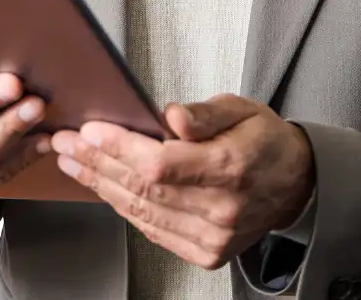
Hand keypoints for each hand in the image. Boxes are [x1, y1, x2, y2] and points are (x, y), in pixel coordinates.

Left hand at [52, 94, 314, 270]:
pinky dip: (125, 207)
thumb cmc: (264, 140)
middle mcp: (220, 209)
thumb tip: (172, 116)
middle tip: (67, 142)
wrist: (293, 183)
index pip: (161, 163)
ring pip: (143, 211)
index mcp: (231, 167)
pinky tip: (105, 187)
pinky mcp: (204, 252)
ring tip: (74, 162)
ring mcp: (211, 236)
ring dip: (102, 185)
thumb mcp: (242, 108)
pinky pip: (153, 229)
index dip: (121, 148)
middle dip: (99, 163)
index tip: (91, 130)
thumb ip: (205, 113)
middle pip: (145, 188)